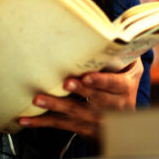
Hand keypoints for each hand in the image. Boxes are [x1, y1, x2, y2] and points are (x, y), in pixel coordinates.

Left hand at [17, 58, 143, 139]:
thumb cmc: (123, 86)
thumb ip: (123, 54)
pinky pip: (61, 125)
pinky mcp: (82, 128)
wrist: (126, 125)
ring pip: (75, 113)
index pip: (114, 85)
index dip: (100, 82)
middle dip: (79, 91)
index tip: (87, 77)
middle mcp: (113, 107)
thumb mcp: (131, 71)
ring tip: (38, 99)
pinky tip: (26, 120)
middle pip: (94, 99)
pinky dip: (42, 123)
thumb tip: (111, 30)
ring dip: (55, 106)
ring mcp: (97, 120)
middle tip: (64, 84)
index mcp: (124, 89)